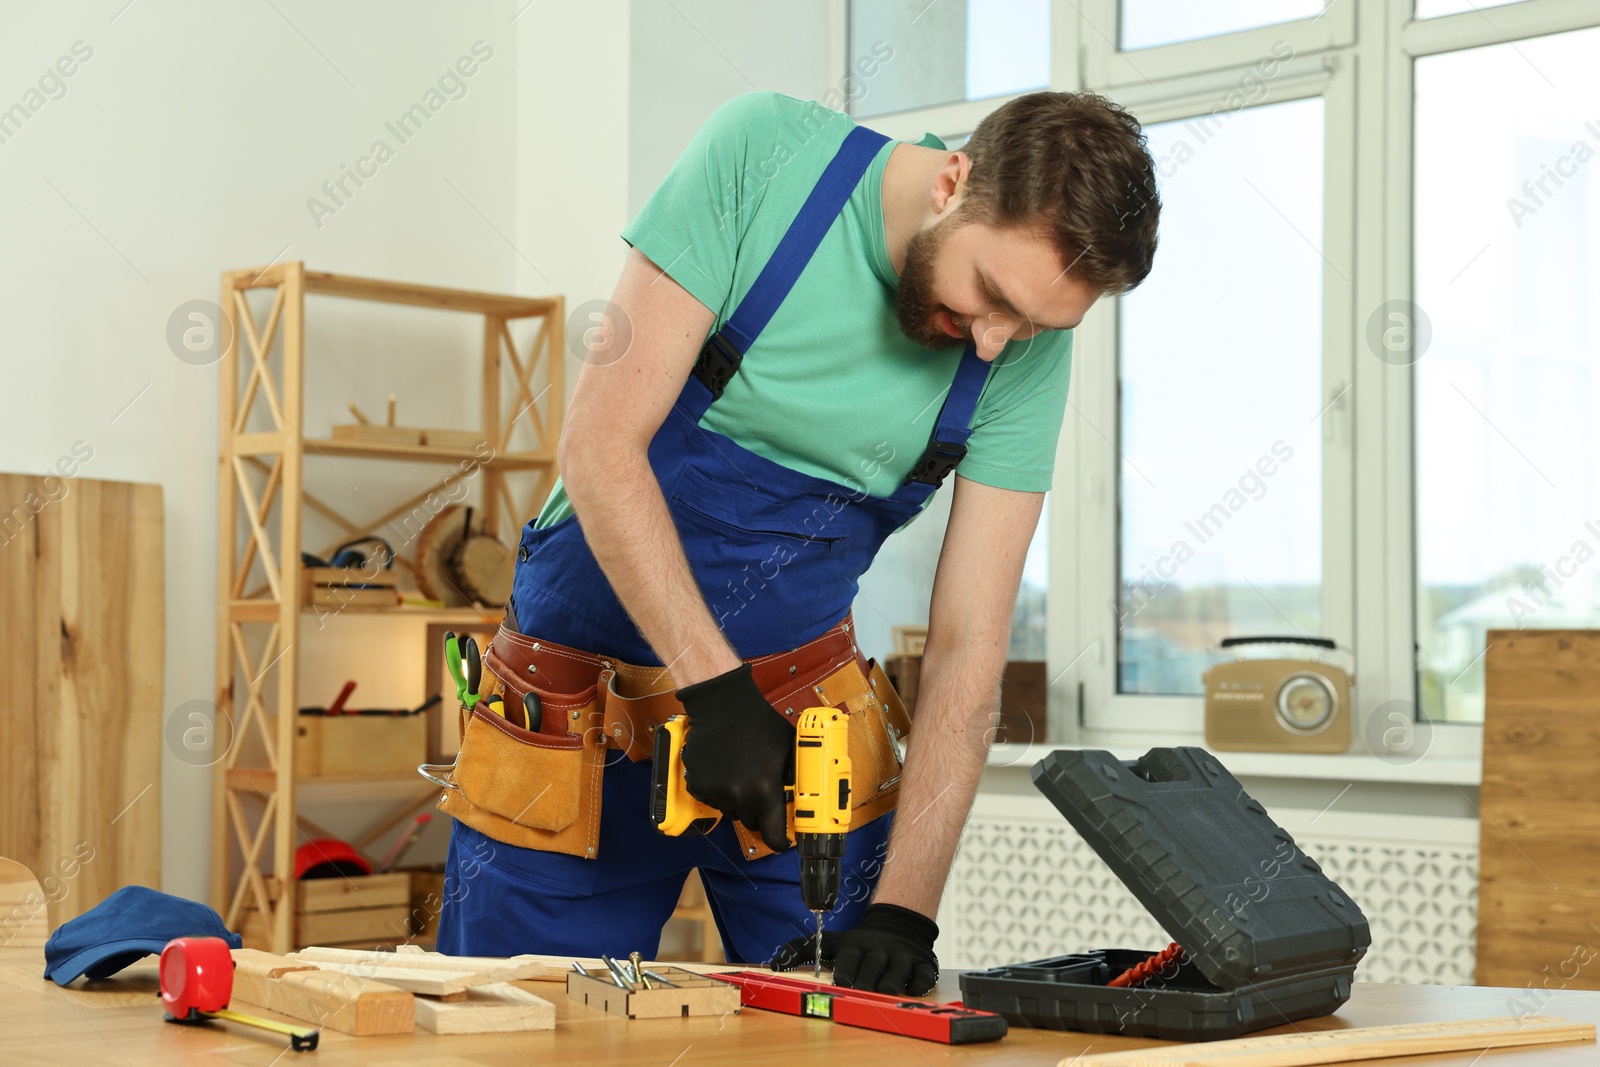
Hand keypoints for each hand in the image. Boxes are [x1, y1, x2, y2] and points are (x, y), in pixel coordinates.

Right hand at [674, 662, 794, 851]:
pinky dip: (718, 791)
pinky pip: (712, 799)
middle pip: (751, 823)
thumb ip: (794, 777)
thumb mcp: (788, 750)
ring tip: (741, 774)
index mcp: (764, 789)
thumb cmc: (759, 724)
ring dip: (737, 801)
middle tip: (760, 793)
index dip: (779, 840)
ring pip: (731, 811)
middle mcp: (738, 795)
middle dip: (758, 813)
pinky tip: (724, 769)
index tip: (782, 839)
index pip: (773, 835)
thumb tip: (803, 798)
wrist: (723, 705)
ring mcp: (715, 792)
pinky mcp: (698, 786)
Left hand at [769, 902, 938, 994]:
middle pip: (870, 972)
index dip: (844, 975)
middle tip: (860, 996)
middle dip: (864, 986)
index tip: (840, 985)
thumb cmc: (859, 944)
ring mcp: (901, 957)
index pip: (848, 961)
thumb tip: (773, 965)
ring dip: (887, 988)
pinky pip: (923, 976)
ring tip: (881, 995)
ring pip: (895, 976)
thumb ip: (801, 949)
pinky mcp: (922, 964)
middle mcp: (878, 950)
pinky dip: (918, 985)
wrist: (897, 926)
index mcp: (855, 947)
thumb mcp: (831, 941)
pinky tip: (911, 990)